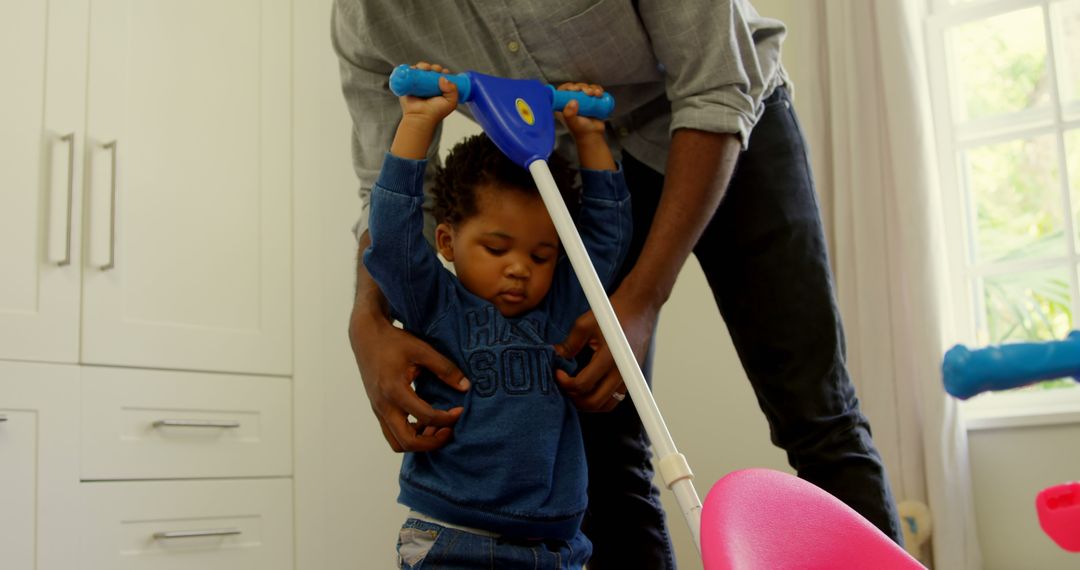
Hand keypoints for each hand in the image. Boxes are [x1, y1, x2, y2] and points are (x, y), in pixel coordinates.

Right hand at [349, 307, 469, 451]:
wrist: (366, 337)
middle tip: (449, 431)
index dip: (447, 418)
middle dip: (432, 442)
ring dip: (419, 442)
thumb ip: (445, 369)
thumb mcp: (422, 350)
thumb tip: (466, 387)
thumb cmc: (393, 341)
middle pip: (407, 442)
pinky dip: (409, 435)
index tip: (460, 411)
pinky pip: (392, 433)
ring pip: (396, 442)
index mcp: (394, 389)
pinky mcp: (378, 409)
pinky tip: (424, 422)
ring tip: (437, 428)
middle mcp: (383, 405)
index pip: (425, 416)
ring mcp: (378, 410)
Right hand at [398, 62, 458, 125]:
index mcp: (439, 87)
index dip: (442, 71)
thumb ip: (453, 90)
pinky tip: (414, 68)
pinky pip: (409, 72)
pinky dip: (411, 68)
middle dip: (433, 67)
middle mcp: (428, 85)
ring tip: (424, 68)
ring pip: (420, 69)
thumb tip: (443, 78)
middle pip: (431, 70)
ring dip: (422, 65)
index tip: (442, 72)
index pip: (441, 74)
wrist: (420, 117)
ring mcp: (418, 84)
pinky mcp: (408, 84)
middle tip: (433, 69)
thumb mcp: (450, 102)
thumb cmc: (435, 112)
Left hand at [554, 285, 659, 411]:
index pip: (583, 385)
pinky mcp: (631, 378)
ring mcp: (628, 377)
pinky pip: (615, 399)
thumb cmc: (613, 314)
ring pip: (606, 406)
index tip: (557, 372)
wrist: (638, 309)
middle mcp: (621, 372)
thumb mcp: (585, 324)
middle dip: (574, 398)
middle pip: (594, 402)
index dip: (565, 383)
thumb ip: (569, 344)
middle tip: (564, 385)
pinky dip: (601, 401)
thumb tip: (555, 356)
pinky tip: (589, 389)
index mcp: (609, 358)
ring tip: (575, 389)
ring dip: (587, 403)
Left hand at [555, 82, 606, 139]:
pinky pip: (593, 91)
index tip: (575, 89)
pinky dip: (597, 89)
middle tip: (588, 92)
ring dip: (591, 88)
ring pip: (585, 88)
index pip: (562, 91)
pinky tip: (600, 93)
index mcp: (562, 106)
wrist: (593, 136)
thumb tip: (573, 102)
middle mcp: (571, 102)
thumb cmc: (581, 131)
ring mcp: (581, 101)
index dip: (568, 87)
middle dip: (582, 87)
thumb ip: (569, 114)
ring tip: (596, 94)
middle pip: (575, 87)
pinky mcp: (591, 101)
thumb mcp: (573, 122)